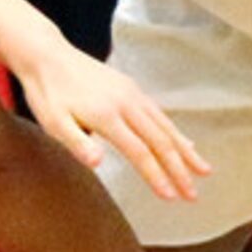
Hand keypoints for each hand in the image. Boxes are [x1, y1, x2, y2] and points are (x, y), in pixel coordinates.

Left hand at [8, 43, 207, 200]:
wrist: (47, 55)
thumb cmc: (47, 93)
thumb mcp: (53, 122)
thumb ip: (77, 143)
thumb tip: (98, 163)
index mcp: (107, 115)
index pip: (139, 151)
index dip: (156, 175)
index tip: (170, 197)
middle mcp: (126, 103)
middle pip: (160, 141)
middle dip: (179, 170)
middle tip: (193, 195)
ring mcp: (131, 94)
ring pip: (165, 126)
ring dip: (185, 151)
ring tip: (204, 171)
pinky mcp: (131, 88)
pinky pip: (160, 114)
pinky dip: (176, 132)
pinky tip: (185, 143)